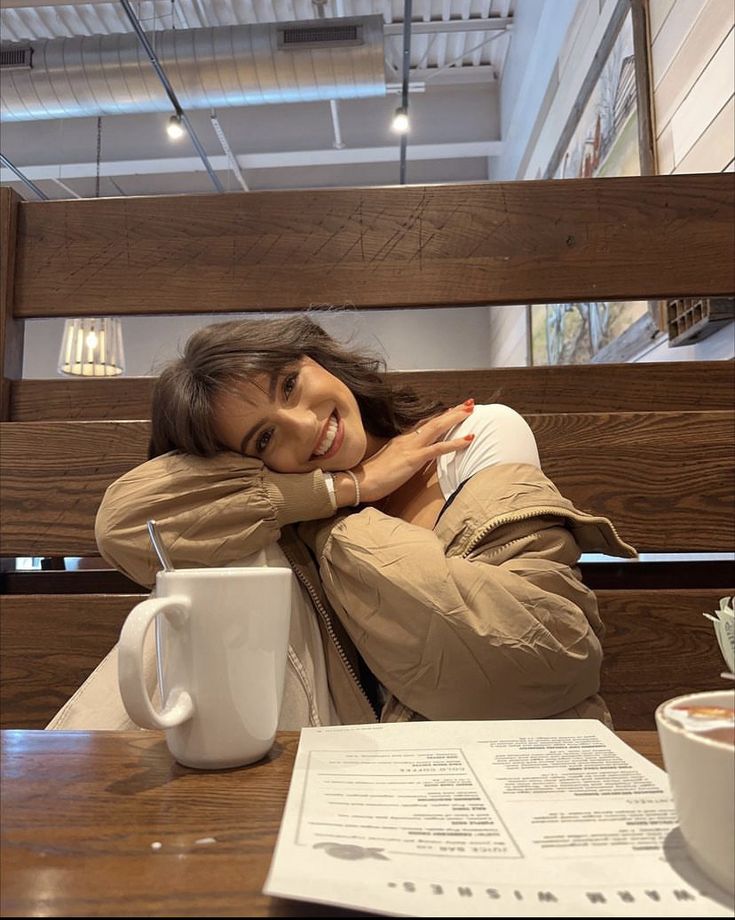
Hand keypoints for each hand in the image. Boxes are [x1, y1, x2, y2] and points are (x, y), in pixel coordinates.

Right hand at [340, 400, 474, 504]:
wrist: (358, 482)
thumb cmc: (371, 477)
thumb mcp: (389, 463)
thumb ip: (401, 458)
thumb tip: (410, 459)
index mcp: (401, 440)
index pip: (424, 424)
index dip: (439, 416)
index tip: (452, 409)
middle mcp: (407, 440)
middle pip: (433, 421)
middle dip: (452, 412)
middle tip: (469, 403)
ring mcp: (410, 448)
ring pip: (437, 429)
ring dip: (455, 419)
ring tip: (471, 411)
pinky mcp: (413, 459)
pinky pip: (438, 449)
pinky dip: (454, 443)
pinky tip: (468, 439)